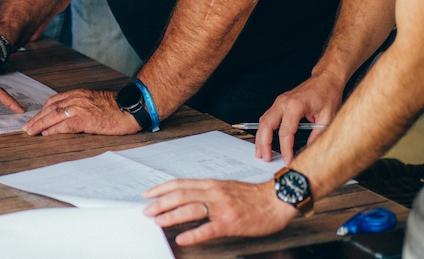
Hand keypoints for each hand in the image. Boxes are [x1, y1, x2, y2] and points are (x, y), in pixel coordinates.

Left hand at [22, 88, 140, 135]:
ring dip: (39, 124)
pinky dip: (53, 130)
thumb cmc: (115, 107)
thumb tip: (68, 117)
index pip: (54, 101)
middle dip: (36, 118)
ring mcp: (80, 108)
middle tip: (26, 127)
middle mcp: (76, 99)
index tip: (34, 118)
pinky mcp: (85, 119)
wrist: (130, 108)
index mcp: (78, 94)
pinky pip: (65, 125)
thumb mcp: (94, 102)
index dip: (42, 111)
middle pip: (50, 108)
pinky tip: (46, 134)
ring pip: (53, 116)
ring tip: (30, 132)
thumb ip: (81, 106)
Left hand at [143, 178, 297, 245]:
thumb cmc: (252, 196)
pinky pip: (208, 228)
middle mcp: (214, 193)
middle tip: (146, 211)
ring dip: (171, 216)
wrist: (276, 200)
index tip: (147, 194)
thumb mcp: (225, 187)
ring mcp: (222, 207)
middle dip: (160, 203)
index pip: (180, 184)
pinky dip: (193, 234)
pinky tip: (182, 238)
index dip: (161, 189)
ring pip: (191, 209)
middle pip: (181, 195)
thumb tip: (186, 197)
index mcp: (211, 184)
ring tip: (158, 221)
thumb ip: (207, 191)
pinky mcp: (231, 222)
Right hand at [254, 72, 343, 161]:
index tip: (287, 160)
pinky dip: (263, 130)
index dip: (285, 148)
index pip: (285, 132)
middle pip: (267, 125)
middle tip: (266, 157)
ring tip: (260, 152)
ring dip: (260, 137)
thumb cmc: (328, 95)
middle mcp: (283, 102)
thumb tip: (309, 151)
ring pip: (263, 121)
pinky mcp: (279, 103)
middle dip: (264, 143)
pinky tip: (264, 139)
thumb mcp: (328, 117)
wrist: (326, 80)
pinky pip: (267, 117)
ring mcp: (279, 102)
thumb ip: (317, 135)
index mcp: (295, 105)